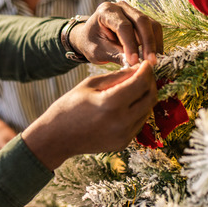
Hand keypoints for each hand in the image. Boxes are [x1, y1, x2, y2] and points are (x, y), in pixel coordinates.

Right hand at [22, 63, 157, 169]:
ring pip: (147, 110)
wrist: (57, 138)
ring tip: (134, 87)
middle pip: (150, 97)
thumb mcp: (90, 84)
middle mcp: (121, 122)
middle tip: (143, 73)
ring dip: (145, 96)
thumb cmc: (69, 106)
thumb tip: (137, 69)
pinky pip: (139, 122)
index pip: (141, 83)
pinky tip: (126, 103)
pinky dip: (138, 110)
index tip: (145, 63)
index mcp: (111, 104)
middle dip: (149, 82)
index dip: (146, 70)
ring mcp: (124, 135)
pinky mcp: (124, 143)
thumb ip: (117, 76)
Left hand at [69, 1, 162, 66]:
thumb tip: (135, 65)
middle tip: (151, 62)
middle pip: (141, 21)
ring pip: (151, 24)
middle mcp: (121, 7)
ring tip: (152, 62)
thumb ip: (115, 55)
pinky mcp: (141, 19)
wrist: (90, 37)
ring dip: (154, 44)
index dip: (130, 44)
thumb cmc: (91, 43)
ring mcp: (133, 11)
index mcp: (105, 11)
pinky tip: (153, 56)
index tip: (134, 61)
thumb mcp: (97, 51)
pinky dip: (155, 43)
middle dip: (148, 43)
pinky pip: (153, 29)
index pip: (123, 26)